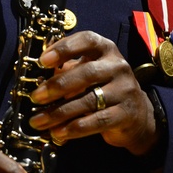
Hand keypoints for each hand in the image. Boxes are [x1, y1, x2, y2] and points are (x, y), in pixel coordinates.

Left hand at [26, 30, 159, 156]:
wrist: (137, 114)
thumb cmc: (104, 87)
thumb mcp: (88, 72)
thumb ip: (67, 69)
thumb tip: (39, 78)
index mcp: (106, 49)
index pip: (87, 40)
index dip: (64, 48)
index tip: (43, 60)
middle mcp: (118, 66)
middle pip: (86, 73)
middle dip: (57, 85)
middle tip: (35, 97)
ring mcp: (125, 90)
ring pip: (89, 100)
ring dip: (60, 112)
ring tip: (39, 121)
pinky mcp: (126, 114)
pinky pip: (97, 121)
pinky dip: (74, 128)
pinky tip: (58, 132)